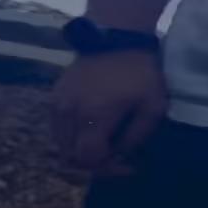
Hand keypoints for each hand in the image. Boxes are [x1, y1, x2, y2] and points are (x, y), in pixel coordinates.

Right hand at [51, 50, 167, 172]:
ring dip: (81, 151)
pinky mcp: (54, 96)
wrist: (116, 38)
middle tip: (117, 157)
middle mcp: (69, 113)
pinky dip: (73, 136)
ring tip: (104, 144)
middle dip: (95, 163)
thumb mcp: (153, 108)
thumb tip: (120, 155)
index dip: (107, 169)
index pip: (87, 160)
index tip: (127, 163)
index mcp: (93, 117)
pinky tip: (92, 129)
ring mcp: (58, 104)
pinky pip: (58, 128)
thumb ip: (136, 138)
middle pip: (71, 157)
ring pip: (61, 144)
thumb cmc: (140, 73)